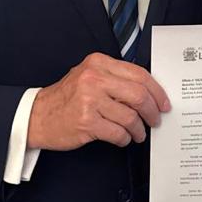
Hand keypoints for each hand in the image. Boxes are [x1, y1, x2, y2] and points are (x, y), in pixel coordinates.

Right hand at [27, 52, 169, 150]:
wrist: (37, 116)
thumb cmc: (66, 98)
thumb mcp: (88, 76)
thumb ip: (115, 78)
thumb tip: (149, 92)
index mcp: (98, 63)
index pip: (139, 74)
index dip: (157, 91)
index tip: (164, 103)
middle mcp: (94, 78)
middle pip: (139, 95)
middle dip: (152, 111)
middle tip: (155, 120)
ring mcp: (89, 100)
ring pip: (130, 117)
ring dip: (139, 129)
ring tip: (138, 133)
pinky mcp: (86, 122)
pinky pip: (118, 133)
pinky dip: (125, 139)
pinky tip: (123, 139)